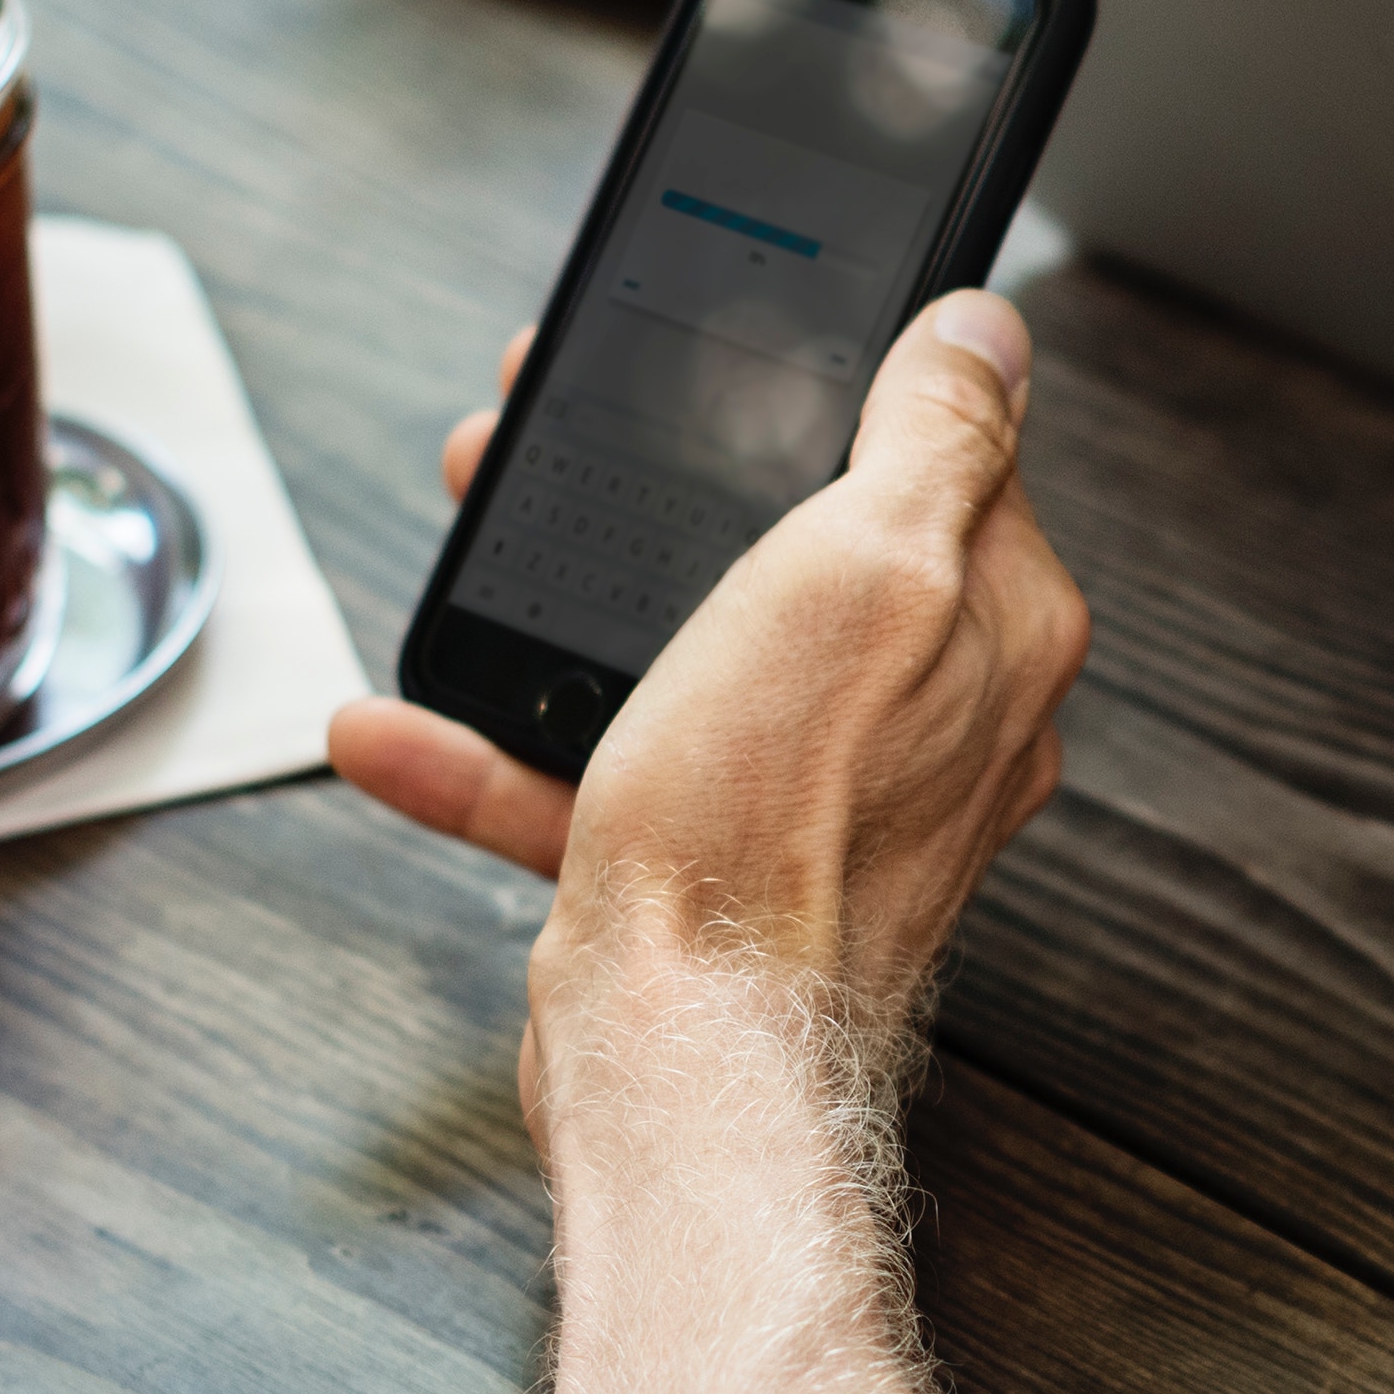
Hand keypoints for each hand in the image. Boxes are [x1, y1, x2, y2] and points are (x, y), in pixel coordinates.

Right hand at [331, 298, 1093, 1114]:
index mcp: (991, 630)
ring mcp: (814, 794)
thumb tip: (986, 332)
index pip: (944, 462)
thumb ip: (935, 439)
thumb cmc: (778, 830)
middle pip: (793, 548)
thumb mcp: (866, 570)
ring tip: (471, 530)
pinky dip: (494, 747)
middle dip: (668, 484)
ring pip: (682, 652)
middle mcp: (927, 716)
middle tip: (565, 426)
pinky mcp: (710, 865)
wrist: (688, 1060)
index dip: (832, 389)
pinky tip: (403, 723)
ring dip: (560, 595)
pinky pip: (594, 777)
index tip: (735, 353)